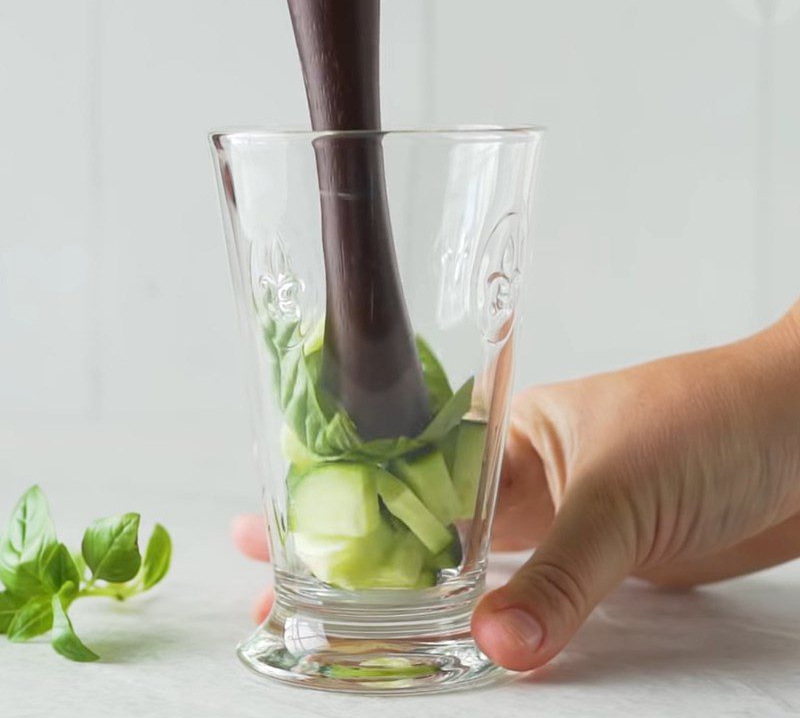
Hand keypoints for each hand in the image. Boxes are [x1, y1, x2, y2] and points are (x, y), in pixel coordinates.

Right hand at [233, 302, 799, 670]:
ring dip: (418, 593)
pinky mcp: (599, 561)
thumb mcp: (622, 492)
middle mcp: (525, 475)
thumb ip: (561, 573)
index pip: (407, 469)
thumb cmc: (714, 420)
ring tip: (346, 621)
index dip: (343, 501)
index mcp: (510, 431)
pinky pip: (533, 597)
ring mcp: (560, 519)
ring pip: (471, 562)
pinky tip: (455, 642)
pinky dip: (495, 622)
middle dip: (355, 551)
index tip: (274, 528)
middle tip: (279, 583)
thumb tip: (495, 646)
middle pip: (423, 520)